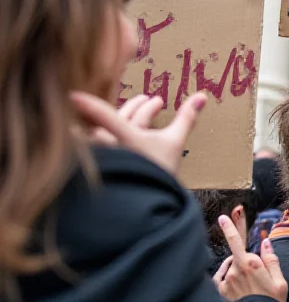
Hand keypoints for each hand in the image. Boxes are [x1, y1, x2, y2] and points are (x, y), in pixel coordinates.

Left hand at [70, 90, 205, 176]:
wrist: (151, 206)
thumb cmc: (161, 172)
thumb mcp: (175, 142)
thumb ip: (187, 118)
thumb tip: (203, 95)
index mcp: (127, 135)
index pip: (104, 113)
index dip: (89, 104)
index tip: (73, 96)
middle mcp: (110, 144)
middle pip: (113, 119)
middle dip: (135, 106)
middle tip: (149, 100)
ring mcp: (105, 157)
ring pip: (104, 132)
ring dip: (124, 120)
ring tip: (138, 115)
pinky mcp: (104, 167)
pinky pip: (99, 148)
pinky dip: (107, 138)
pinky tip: (117, 137)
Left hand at [213, 215, 287, 301]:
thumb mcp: (279, 281)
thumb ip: (271, 260)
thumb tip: (265, 243)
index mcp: (251, 264)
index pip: (237, 240)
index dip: (230, 227)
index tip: (223, 218)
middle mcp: (236, 270)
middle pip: (237, 255)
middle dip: (244, 258)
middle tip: (255, 273)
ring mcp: (227, 281)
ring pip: (230, 266)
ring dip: (237, 268)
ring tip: (249, 283)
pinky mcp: (221, 291)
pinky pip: (220, 276)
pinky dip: (226, 274)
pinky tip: (232, 278)